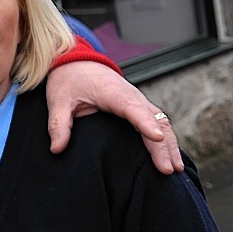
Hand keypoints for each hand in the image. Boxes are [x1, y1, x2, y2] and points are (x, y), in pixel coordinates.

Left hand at [45, 61, 183, 174]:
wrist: (76, 61)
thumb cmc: (68, 81)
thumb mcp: (58, 101)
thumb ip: (58, 124)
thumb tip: (56, 149)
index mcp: (113, 93)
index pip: (132, 109)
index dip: (145, 123)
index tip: (156, 138)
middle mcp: (132, 96)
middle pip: (154, 120)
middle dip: (163, 145)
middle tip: (168, 170)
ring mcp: (139, 101)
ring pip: (162, 122)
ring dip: (170, 144)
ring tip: (176, 169)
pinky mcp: (140, 106)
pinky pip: (159, 122)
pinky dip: (167, 139)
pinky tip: (171, 157)